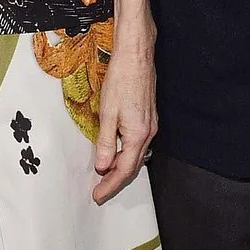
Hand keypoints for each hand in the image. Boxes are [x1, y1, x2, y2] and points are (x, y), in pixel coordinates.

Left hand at [92, 33, 156, 202]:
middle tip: (100, 191)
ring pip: (135, 155)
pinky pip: (137, 144)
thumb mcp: (107, 113)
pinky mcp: (147, 117)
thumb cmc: (122, 78)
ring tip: (105, 176)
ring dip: (121, 168)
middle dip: (115, 181)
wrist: (136, 55)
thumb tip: (103, 165)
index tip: (98, 195)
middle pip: (132, 166)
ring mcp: (150, 125)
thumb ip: (105, 142)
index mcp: (138, 134)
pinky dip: (126, 154)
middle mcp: (148, 132)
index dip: (110, 185)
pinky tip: (115, 153)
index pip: (124, 169)